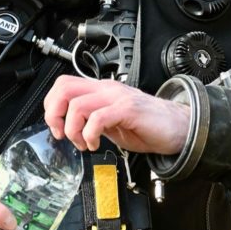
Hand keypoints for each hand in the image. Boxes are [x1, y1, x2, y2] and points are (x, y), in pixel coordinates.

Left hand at [43, 75, 189, 154]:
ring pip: (77, 105)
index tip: (57, 128)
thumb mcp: (112, 122)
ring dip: (74, 130)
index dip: (52, 106)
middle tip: (63, 134)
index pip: (63, 85)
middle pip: (64, 88)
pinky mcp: (128, 110)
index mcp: (101, 90)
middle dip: (55, 115)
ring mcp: (117, 98)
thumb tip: (69, 127)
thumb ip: (92, 120)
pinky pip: (98, 118)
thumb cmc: (147, 126)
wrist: (178, 127)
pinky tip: (96, 145)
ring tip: (84, 143)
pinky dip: (90, 135)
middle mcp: (107, 89)